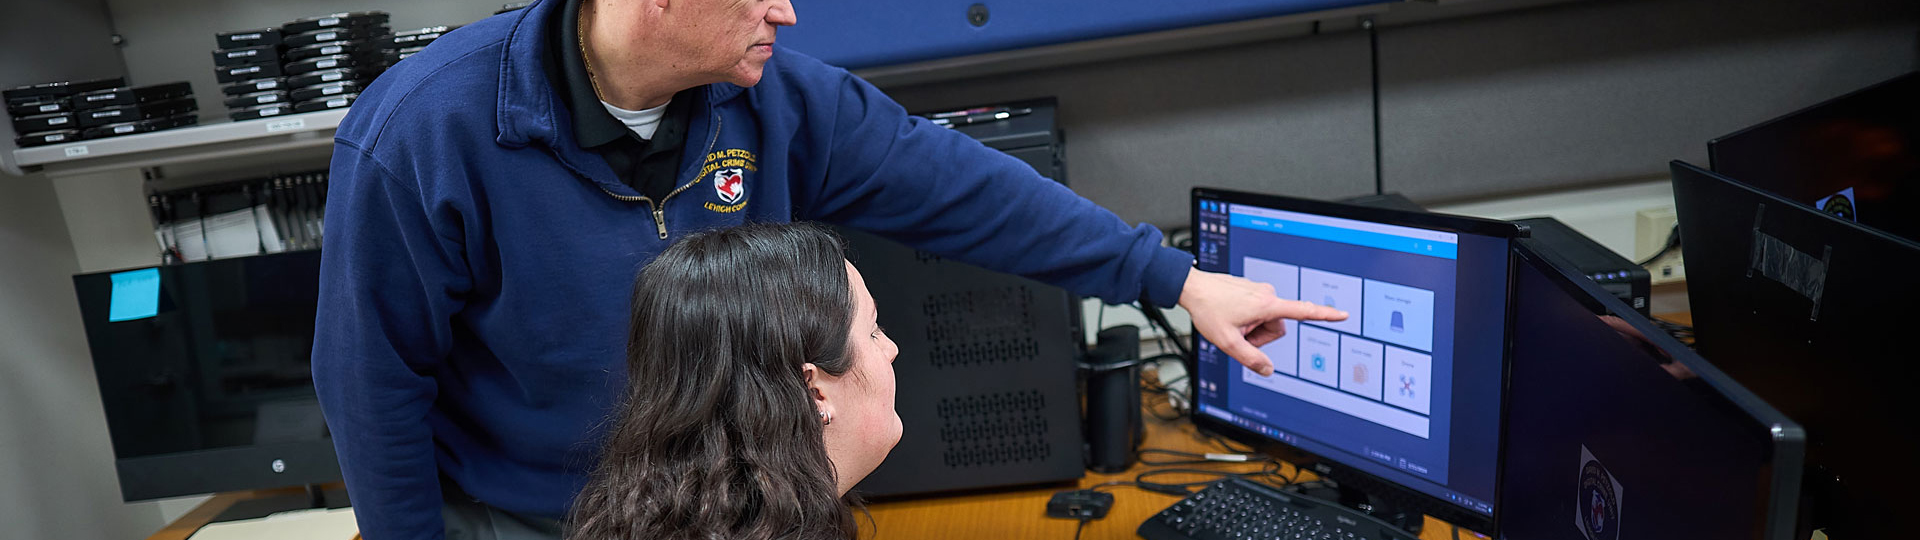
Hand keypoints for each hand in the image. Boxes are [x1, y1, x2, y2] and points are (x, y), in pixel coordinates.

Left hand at [1177, 268, 1347, 375]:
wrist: (1192, 288)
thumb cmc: (1208, 310)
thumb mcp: (1227, 342)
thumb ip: (1250, 359)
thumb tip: (1268, 370)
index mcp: (1266, 305)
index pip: (1303, 312)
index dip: (1325, 315)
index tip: (1343, 314)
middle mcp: (1267, 294)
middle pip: (1277, 328)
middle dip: (1260, 337)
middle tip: (1237, 333)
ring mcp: (1259, 291)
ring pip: (1266, 321)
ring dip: (1252, 328)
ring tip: (1231, 322)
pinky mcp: (1252, 290)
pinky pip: (1256, 312)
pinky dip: (1245, 318)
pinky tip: (1228, 314)